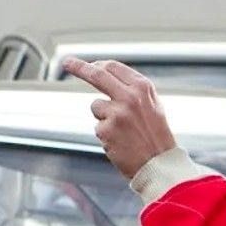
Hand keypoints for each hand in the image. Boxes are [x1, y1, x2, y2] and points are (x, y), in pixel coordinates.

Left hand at [62, 57, 178, 179]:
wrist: (159, 164)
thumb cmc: (155, 135)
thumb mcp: (153, 104)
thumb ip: (132, 89)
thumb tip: (107, 73)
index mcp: (142, 87)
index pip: (114, 67)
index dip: (98, 65)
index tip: (87, 65)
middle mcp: (130, 96)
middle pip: (97, 75)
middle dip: (79, 66)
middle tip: (66, 62)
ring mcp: (117, 113)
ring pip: (96, 106)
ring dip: (103, 116)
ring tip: (123, 131)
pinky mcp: (106, 130)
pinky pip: (98, 126)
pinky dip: (106, 133)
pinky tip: (120, 141)